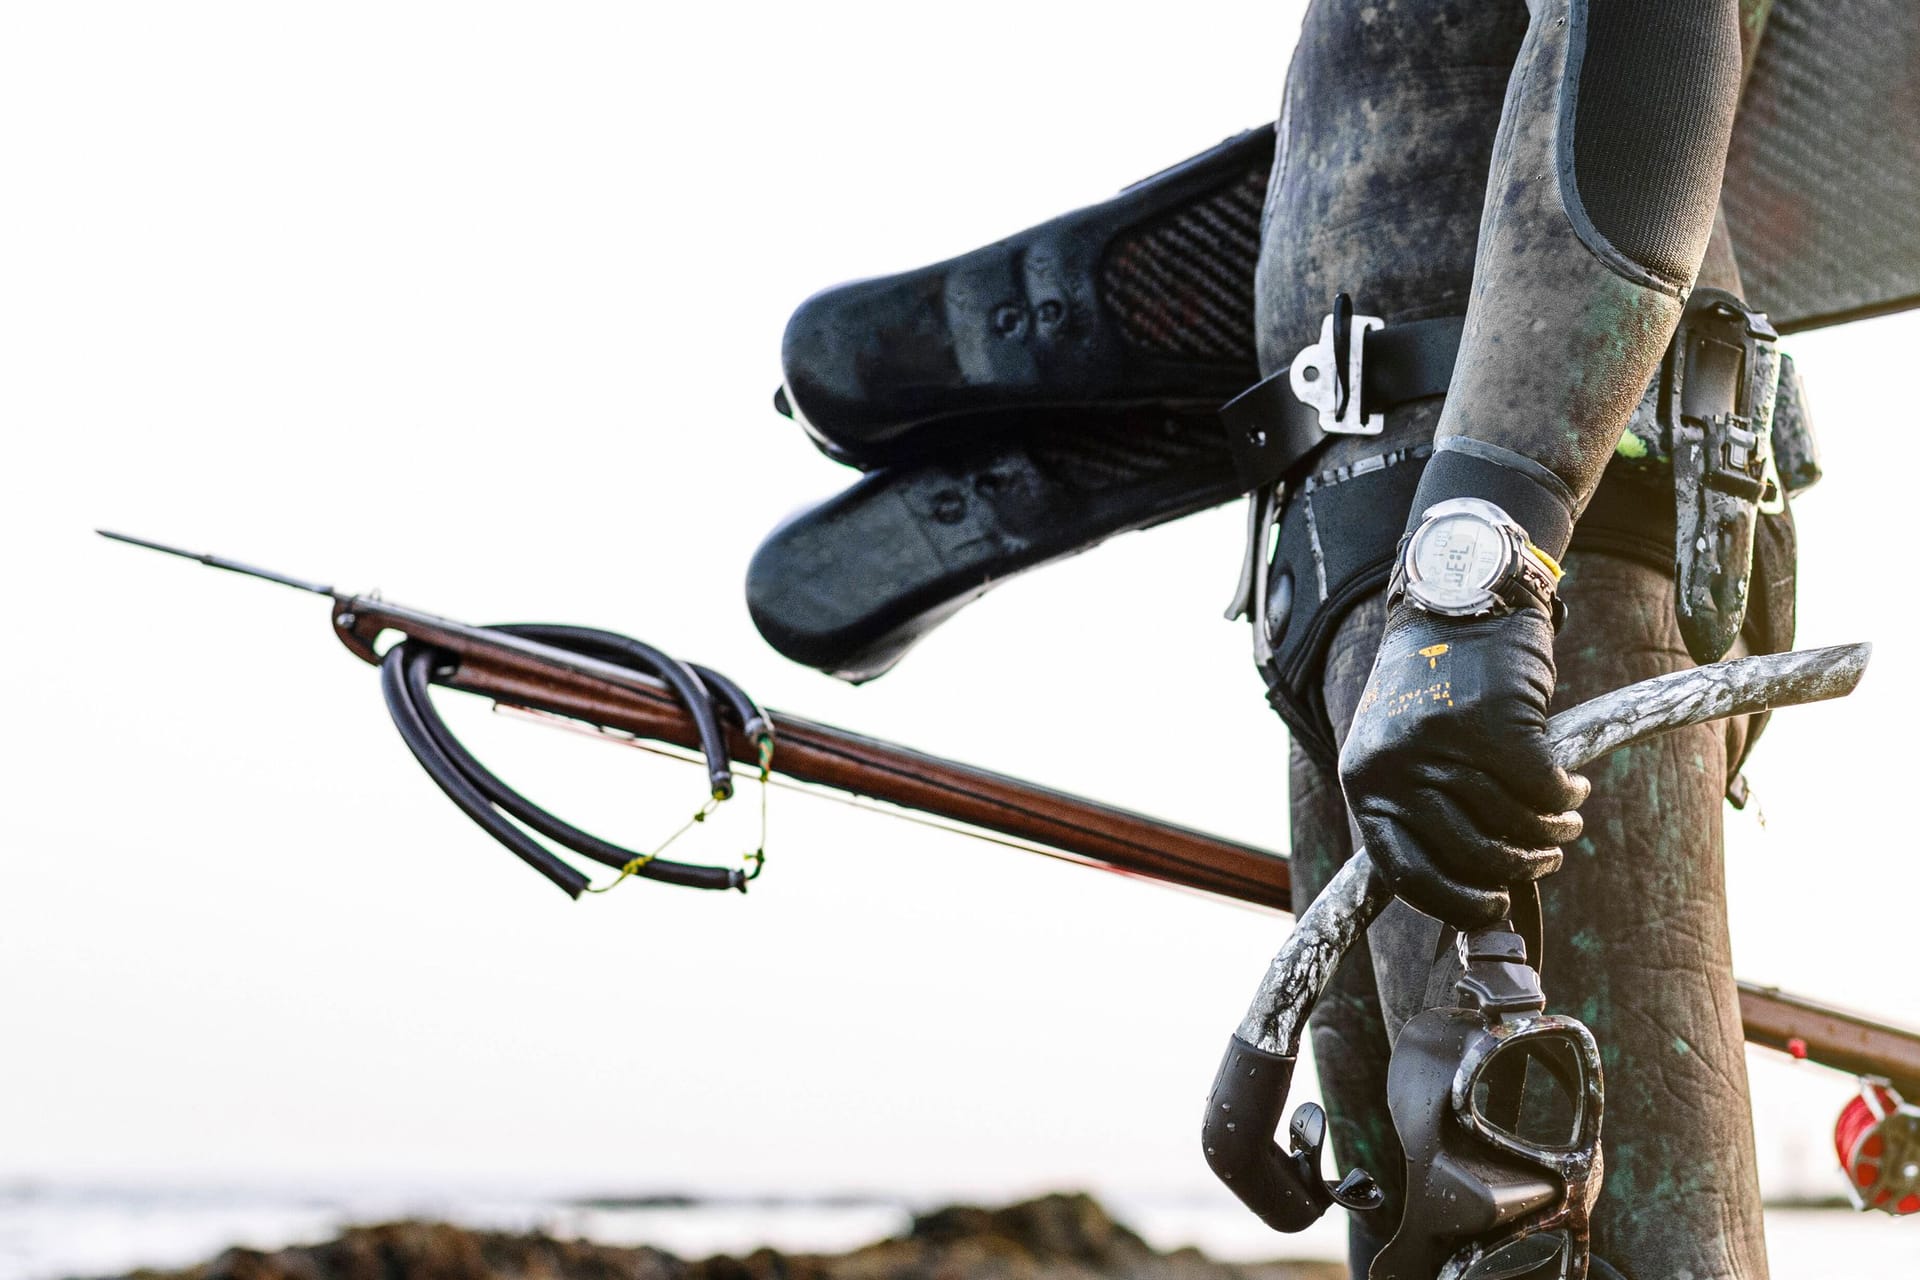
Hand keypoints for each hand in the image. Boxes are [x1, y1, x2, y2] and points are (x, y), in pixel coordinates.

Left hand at [1337, 604, 1588, 928]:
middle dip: (1521, 867)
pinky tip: (1572, 788)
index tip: (1493, 911)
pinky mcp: (1493, 722)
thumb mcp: (1396, 748)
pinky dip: (1567, 795)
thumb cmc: (1432, 682)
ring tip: (1565, 820)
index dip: (1456, 905)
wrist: (1454, 596)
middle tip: (1547, 858)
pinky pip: (1545, 787)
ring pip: (1515, 823)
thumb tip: (1467, 887)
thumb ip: (1418, 808)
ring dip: (1552, 831)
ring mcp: (1442, 746)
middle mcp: (1395, 768)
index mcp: (1364, 784)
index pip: (1407, 875)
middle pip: (1473, 856)